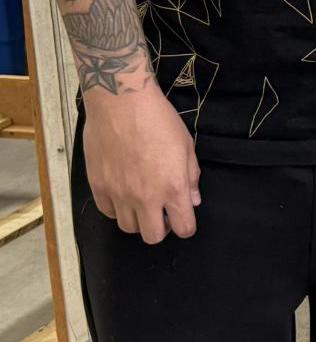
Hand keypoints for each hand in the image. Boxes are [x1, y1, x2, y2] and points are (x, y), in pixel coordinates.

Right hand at [82, 86, 201, 243]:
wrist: (122, 103)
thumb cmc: (159, 120)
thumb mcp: (186, 146)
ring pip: (128, 228)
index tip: (184, 218)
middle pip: (152, 237)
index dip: (186, 227)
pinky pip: (108, 212)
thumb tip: (192, 200)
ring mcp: (119, 194)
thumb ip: (191, 177)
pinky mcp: (98, 186)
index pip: (184, 228)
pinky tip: (123, 194)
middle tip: (163, 213)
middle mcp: (145, 197)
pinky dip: (117, 209)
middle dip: (161, 229)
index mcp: (172, 187)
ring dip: (138, 220)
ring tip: (143, 202)